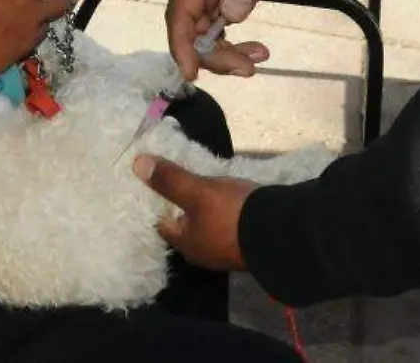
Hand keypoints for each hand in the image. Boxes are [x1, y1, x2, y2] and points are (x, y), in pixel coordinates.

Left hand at [133, 155, 254, 271]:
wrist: (282, 230)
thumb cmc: (231, 213)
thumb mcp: (197, 191)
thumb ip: (169, 180)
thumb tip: (137, 165)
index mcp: (187, 245)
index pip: (162, 224)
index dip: (156, 203)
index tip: (153, 184)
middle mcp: (204, 254)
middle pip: (186, 226)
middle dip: (181, 207)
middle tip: (177, 182)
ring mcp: (228, 251)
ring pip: (208, 226)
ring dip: (205, 210)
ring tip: (202, 187)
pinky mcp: (248, 242)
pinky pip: (228, 225)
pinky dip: (224, 212)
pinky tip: (228, 198)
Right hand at [167, 0, 302, 81]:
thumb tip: (231, 14)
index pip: (180, 12)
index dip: (182, 44)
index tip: (191, 72)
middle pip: (191, 31)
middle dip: (213, 55)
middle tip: (248, 68)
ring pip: (204, 37)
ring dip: (226, 54)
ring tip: (258, 58)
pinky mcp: (221, 5)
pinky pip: (219, 33)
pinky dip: (234, 47)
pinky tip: (258, 52)